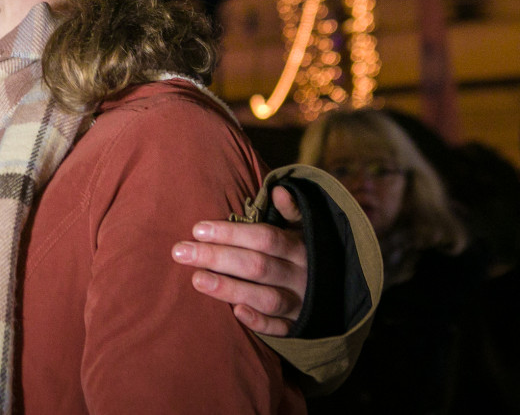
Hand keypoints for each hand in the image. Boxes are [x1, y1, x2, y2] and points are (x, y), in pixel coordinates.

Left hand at [171, 186, 306, 335]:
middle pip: (257, 266)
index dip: (231, 234)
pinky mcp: (297, 326)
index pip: (264, 238)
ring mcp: (300, 303)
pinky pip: (280, 329)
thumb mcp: (305, 229)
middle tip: (180, 252)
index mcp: (300, 248)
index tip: (197, 229)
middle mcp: (301, 276)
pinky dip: (261, 322)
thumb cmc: (305, 253)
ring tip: (196, 280)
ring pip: (266, 298)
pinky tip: (236, 313)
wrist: (339, 293)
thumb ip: (292, 211)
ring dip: (230, 289)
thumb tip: (279, 190)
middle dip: (217, 258)